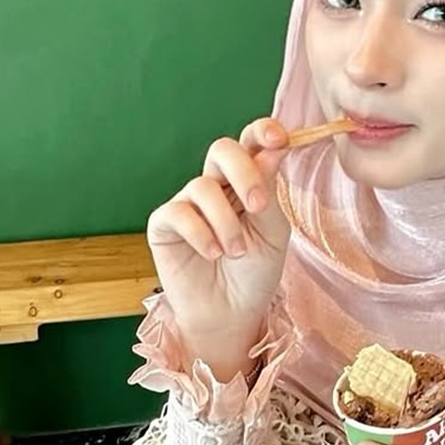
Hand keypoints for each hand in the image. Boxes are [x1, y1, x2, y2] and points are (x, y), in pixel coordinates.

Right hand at [145, 118, 291, 375]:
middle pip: (222, 149)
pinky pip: (179, 213)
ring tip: (235, 252)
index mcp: (249, 181)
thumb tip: (274, 148)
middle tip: (257, 205)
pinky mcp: (164, 224)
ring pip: (203, 186)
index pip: (252, 142)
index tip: (279, 139)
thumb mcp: (273, 233)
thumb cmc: (255, 272)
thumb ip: (269, 191)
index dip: (263, 131)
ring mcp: (189, 202)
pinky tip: (212, 254)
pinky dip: (201, 234)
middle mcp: (217, 185)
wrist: (230, 313)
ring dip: (225, 222)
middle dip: (243, 171)